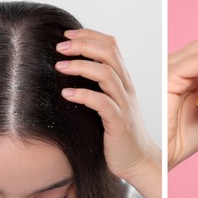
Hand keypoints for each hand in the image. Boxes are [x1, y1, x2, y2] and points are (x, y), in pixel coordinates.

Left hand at [55, 29, 160, 197]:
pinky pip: (102, 103)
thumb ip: (96, 87)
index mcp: (124, 81)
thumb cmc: (118, 134)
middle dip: (83, 45)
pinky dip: (83, 95)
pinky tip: (66, 93)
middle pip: (109, 53)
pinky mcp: (119, 123)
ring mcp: (124, 105)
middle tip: (60, 47)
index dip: (90, 35)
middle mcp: (126, 89)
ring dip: (81, 66)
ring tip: (59, 66)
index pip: (112, 46)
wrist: (138, 162)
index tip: (67, 35)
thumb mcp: (109, 104)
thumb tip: (68, 70)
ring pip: (107, 74)